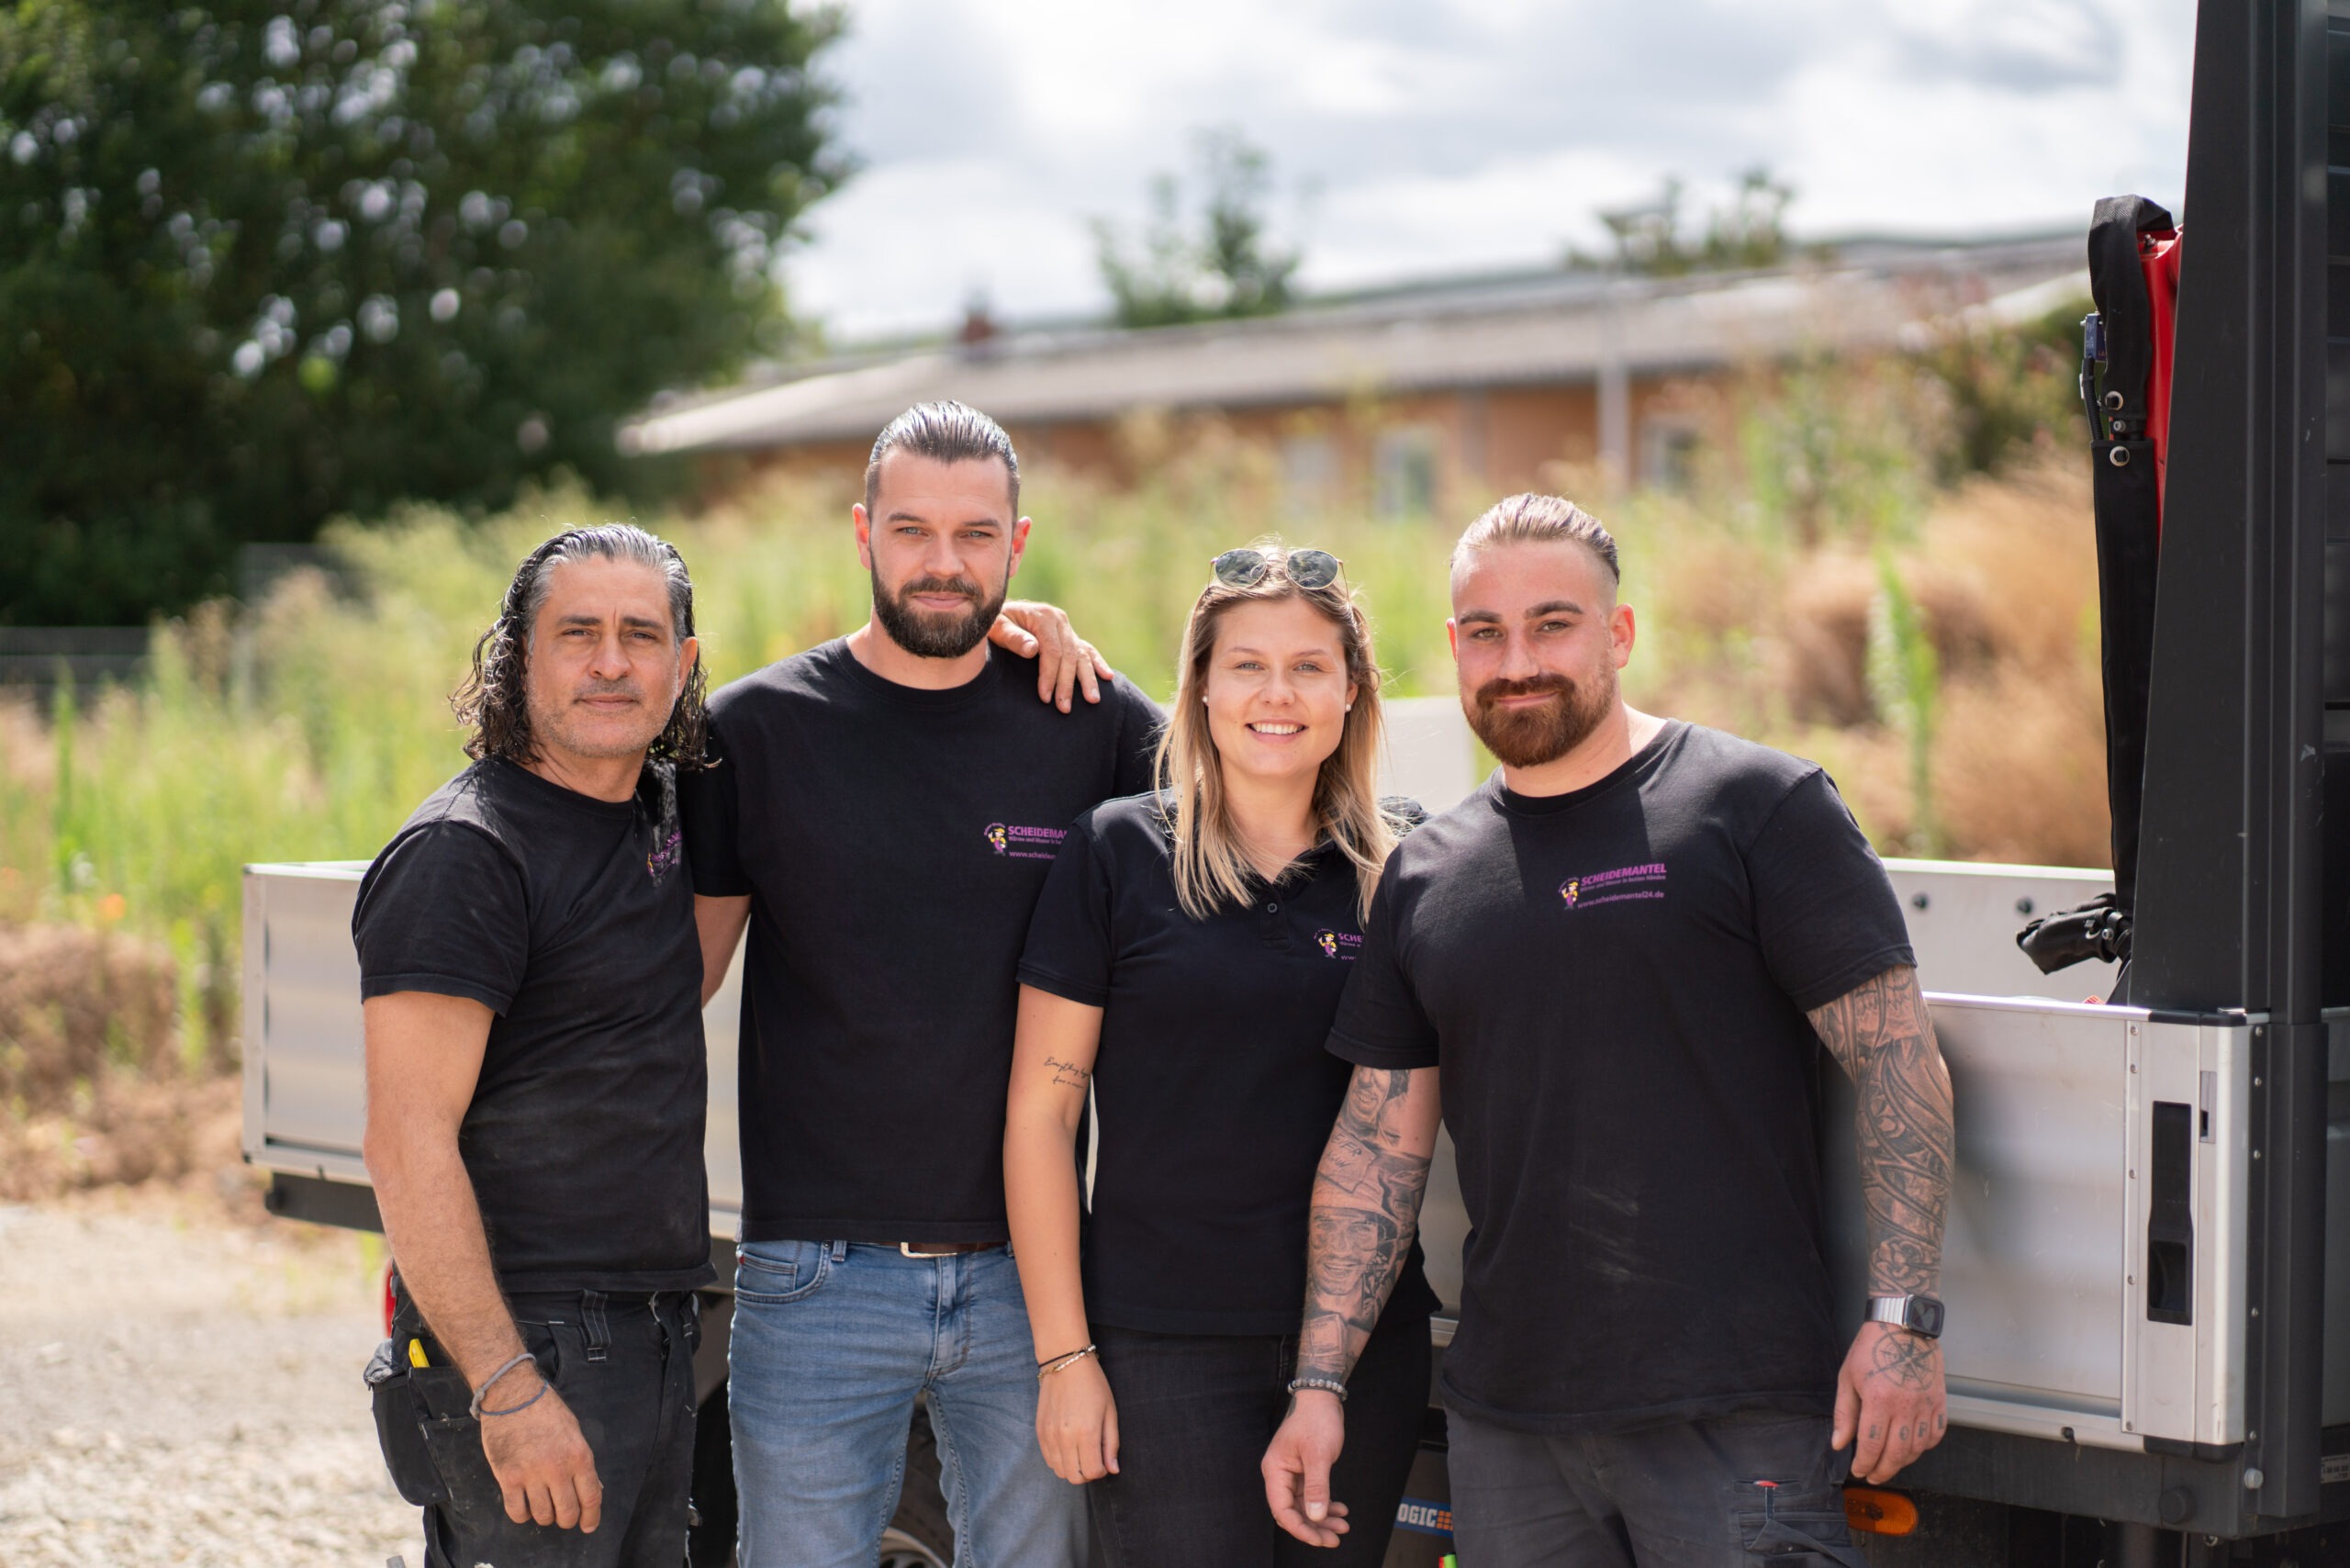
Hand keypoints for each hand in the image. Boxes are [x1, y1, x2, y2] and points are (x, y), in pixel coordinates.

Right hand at [479, 1374, 602, 1531]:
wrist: (513, 1394)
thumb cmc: (545, 1409)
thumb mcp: (574, 1431)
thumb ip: (581, 1462)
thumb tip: (592, 1488)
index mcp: (579, 1455)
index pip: (591, 1497)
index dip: (591, 1517)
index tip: (588, 1525)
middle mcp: (557, 1468)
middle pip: (567, 1512)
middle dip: (567, 1519)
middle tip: (563, 1516)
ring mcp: (531, 1474)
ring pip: (543, 1516)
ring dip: (545, 1517)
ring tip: (543, 1507)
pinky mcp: (508, 1477)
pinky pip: (517, 1512)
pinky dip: (523, 1515)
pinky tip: (525, 1506)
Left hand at [992, 601, 1112, 710]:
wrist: (997, 614)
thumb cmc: (994, 624)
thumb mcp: (996, 628)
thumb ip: (1013, 637)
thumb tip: (1033, 649)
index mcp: (1043, 616)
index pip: (1052, 651)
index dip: (1050, 675)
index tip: (1045, 697)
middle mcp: (1059, 621)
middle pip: (1069, 656)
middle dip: (1067, 684)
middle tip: (1064, 708)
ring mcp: (1066, 629)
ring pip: (1082, 655)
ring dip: (1088, 679)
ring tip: (1093, 700)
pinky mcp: (1069, 637)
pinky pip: (1087, 651)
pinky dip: (1097, 664)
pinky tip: (1107, 677)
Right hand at [1035, 1355, 1118, 1484]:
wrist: (1065, 1363)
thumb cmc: (1093, 1385)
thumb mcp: (1110, 1412)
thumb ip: (1111, 1444)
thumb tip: (1112, 1470)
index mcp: (1086, 1432)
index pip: (1092, 1472)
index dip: (1101, 1471)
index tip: (1104, 1459)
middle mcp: (1065, 1437)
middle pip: (1075, 1477)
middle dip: (1087, 1472)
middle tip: (1093, 1456)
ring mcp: (1049, 1436)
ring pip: (1060, 1471)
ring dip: (1072, 1467)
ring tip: (1080, 1450)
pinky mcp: (1040, 1432)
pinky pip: (1049, 1460)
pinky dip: (1060, 1460)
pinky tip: (1068, 1445)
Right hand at [1263, 1390, 1351, 1546]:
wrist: (1323, 1398)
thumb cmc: (1317, 1420)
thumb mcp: (1319, 1455)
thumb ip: (1317, 1487)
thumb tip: (1315, 1516)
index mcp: (1275, 1470)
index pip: (1282, 1510)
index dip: (1300, 1528)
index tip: (1319, 1539)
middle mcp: (1280, 1474)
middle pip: (1292, 1512)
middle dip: (1313, 1528)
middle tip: (1335, 1539)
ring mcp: (1291, 1474)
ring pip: (1304, 1507)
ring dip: (1322, 1519)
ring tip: (1343, 1526)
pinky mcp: (1303, 1472)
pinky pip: (1312, 1496)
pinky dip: (1325, 1505)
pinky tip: (1340, 1510)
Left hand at [1833, 1321, 1945, 1483]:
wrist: (1903, 1325)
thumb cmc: (1872, 1348)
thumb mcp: (1848, 1377)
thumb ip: (1844, 1414)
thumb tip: (1839, 1444)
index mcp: (1878, 1400)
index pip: (1871, 1446)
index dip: (1864, 1464)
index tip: (1859, 1470)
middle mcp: (1905, 1406)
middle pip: (1896, 1454)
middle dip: (1883, 1471)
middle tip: (1874, 1476)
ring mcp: (1925, 1404)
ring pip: (1918, 1448)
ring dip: (1903, 1462)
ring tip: (1890, 1464)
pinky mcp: (1939, 1401)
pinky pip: (1936, 1434)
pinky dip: (1925, 1446)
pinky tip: (1913, 1447)